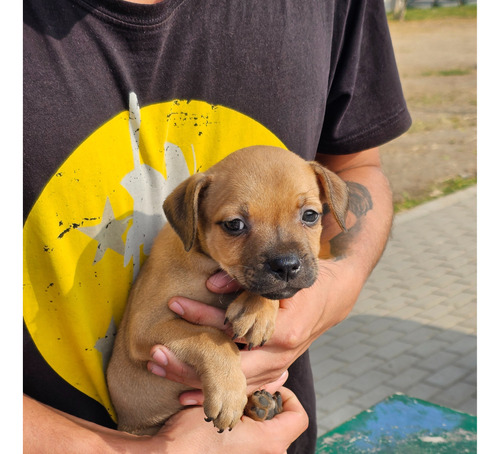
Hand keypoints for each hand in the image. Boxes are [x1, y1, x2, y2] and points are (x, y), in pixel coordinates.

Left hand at [148, 263, 355, 392]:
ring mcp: (277, 368)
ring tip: (162, 371)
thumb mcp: (280, 279)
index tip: (176, 305)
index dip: (204, 317)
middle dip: (190, 363)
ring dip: (196, 379)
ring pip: (232, 382)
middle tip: (156, 355)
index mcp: (283, 331)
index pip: (235, 329)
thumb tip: (213, 282)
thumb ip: (248, 284)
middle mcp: (280, 356)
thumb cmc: (306, 285)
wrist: (332, 300)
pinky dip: (216, 390)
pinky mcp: (273, 371)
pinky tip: (187, 394)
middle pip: (228, 367)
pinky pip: (242, 387)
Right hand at [156, 386, 307, 453]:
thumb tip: (280, 374)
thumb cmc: (192, 435)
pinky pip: (253, 445)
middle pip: (282, 425)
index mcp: (270, 442)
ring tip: (232, 408)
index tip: (269, 389)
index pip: (299, 417)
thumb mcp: (226, 402)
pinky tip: (225, 423)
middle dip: (265, 407)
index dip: (288, 398)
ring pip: (266, 434)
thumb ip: (256, 388)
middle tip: (244, 396)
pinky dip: (245, 432)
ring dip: (253, 419)